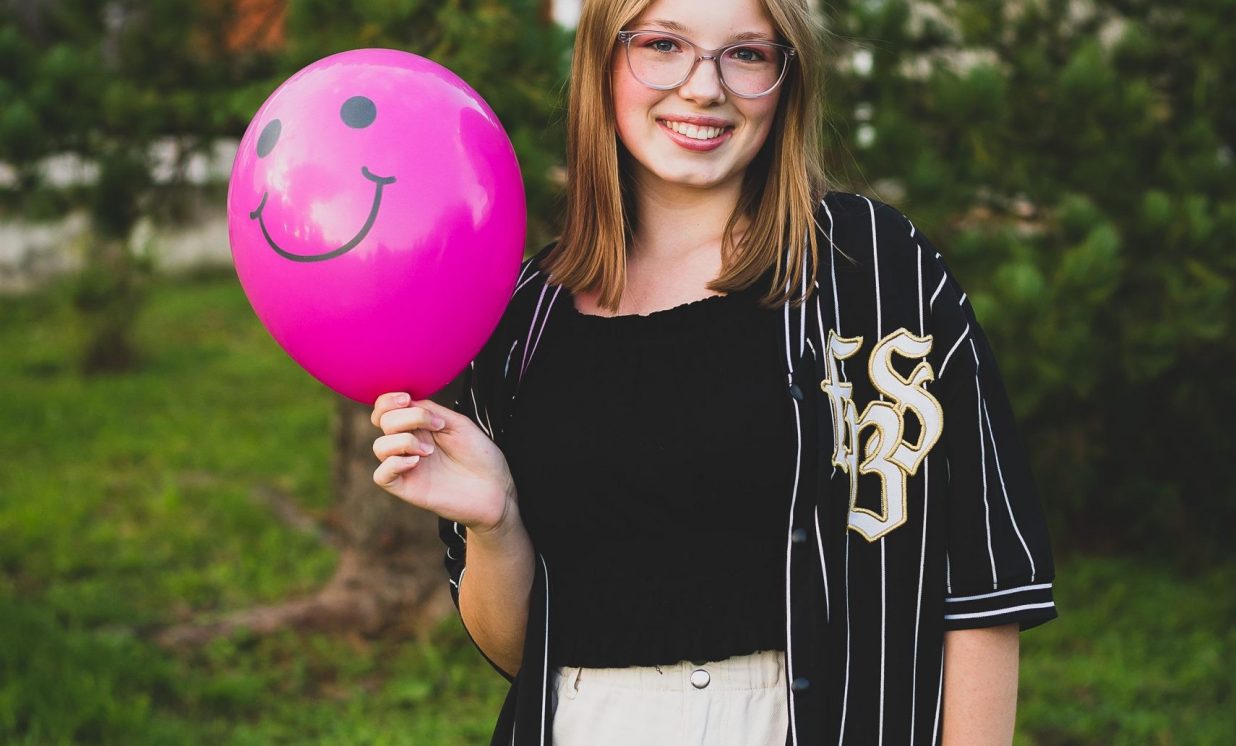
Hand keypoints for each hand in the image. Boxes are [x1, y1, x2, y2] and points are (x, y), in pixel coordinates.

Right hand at [370, 392, 518, 534]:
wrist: (496, 489)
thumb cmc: (480, 456)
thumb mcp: (458, 424)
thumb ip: (430, 410)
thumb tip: (406, 402)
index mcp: (419, 426)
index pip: (386, 408)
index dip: (388, 400)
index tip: (406, 399)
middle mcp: (409, 444)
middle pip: (383, 422)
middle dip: (406, 417)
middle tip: (436, 425)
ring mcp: (405, 466)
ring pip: (379, 447)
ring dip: (404, 441)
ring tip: (430, 451)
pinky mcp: (406, 487)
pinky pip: (381, 475)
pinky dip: (393, 464)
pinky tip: (416, 463)